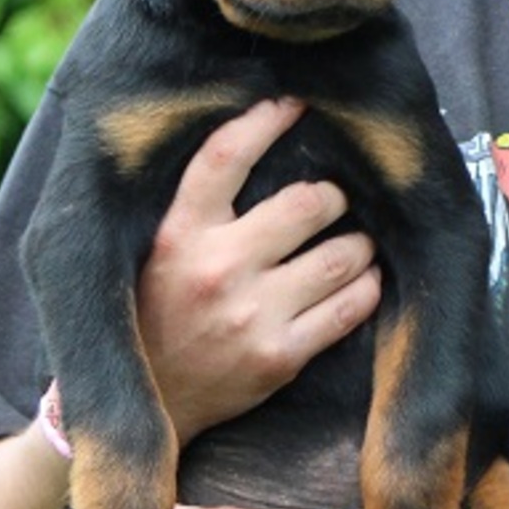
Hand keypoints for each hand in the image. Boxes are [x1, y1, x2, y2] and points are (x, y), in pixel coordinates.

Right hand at [137, 98, 380, 443]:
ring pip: (341, 255)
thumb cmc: (152, 314)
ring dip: (360, 243)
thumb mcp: (155, 250)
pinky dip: (366, 287)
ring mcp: (251, 315)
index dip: (266, 119)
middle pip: (307, 203)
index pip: (225, 156)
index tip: (295, 104)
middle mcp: (216, 269)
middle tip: (333, 200)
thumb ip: (197, 207)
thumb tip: (257, 145)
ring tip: (355, 242)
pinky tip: (362, 280)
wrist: (142, 404)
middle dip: (333, 195)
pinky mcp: (279, 357)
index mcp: (177, 234)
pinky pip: (348, 308)